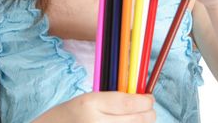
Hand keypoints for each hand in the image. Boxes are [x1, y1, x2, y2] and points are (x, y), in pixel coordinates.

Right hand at [33, 92, 155, 122]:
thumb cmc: (68, 116)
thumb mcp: (87, 100)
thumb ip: (112, 100)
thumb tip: (141, 99)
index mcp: (90, 104)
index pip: (128, 103)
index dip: (144, 101)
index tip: (149, 98)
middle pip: (137, 120)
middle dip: (148, 114)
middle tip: (149, 110)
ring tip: (139, 120)